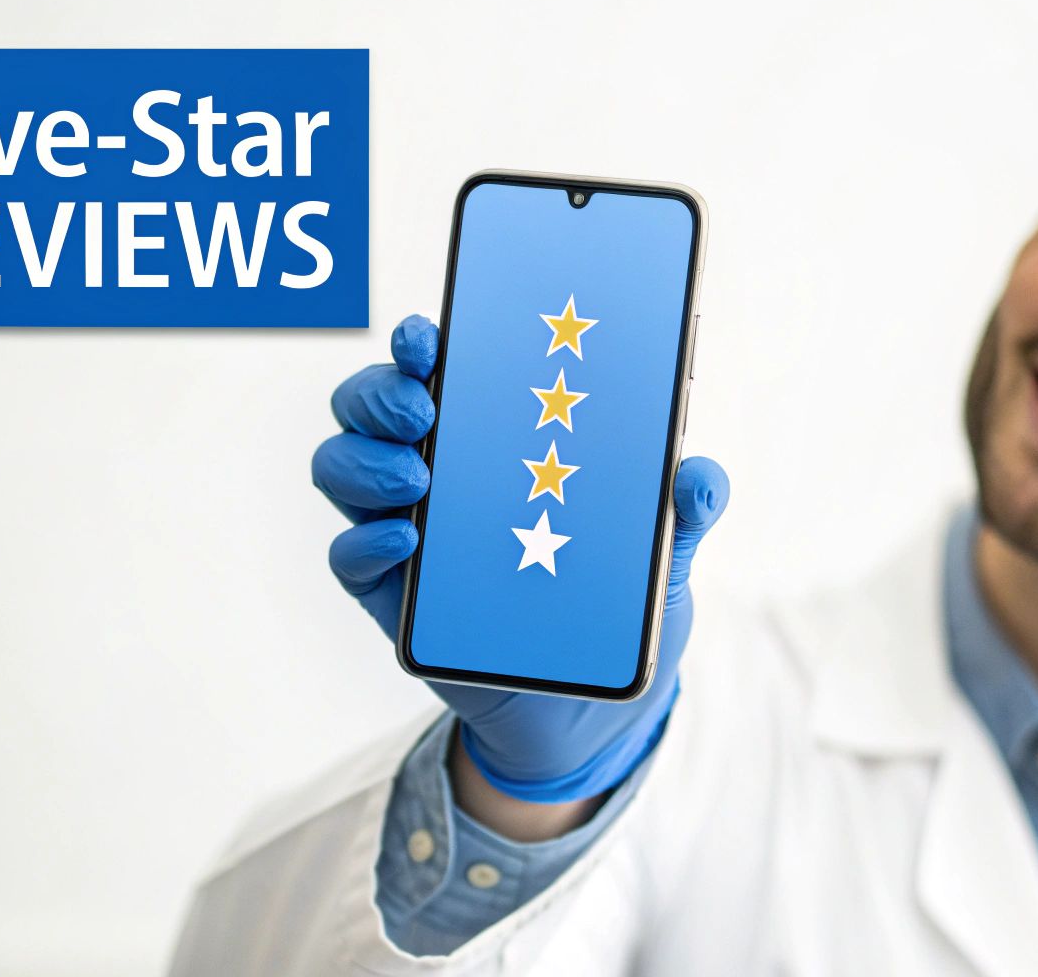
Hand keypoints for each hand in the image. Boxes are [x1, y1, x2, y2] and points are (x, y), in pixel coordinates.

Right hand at [314, 313, 728, 802]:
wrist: (591, 700)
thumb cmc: (613, 596)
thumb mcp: (661, 548)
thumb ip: (685, 505)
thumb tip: (697, 477)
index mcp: (489, 430)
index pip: (433, 365)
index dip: (418, 342)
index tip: (431, 337)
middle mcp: (432, 465)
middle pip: (368, 405)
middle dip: (381, 392)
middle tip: (426, 410)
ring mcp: (404, 527)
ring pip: (340, 467)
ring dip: (365, 462)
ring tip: (419, 481)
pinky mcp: (391, 594)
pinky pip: (347, 557)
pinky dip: (364, 543)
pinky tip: (403, 544)